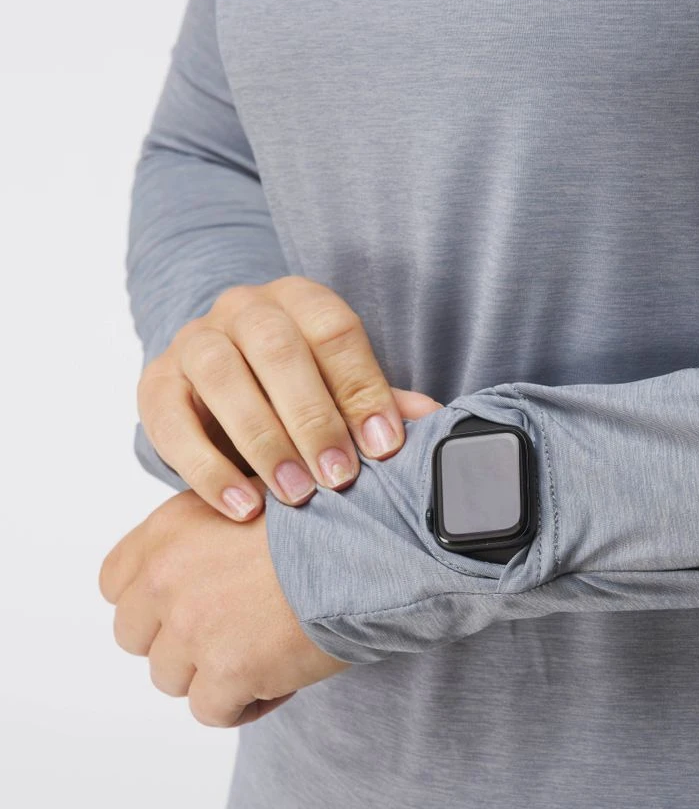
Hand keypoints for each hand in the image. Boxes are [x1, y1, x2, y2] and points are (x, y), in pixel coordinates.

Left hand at [99, 483, 347, 727]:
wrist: (372, 545)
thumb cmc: (328, 520)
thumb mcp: (250, 501)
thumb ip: (207, 536)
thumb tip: (201, 573)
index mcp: (168, 530)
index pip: (116, 584)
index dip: (153, 604)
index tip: (193, 606)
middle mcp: (167, 577)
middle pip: (136, 638)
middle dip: (180, 642)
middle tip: (234, 633)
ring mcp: (193, 626)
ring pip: (171, 678)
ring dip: (213, 674)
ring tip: (265, 655)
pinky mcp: (227, 670)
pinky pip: (212, 711)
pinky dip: (245, 704)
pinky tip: (281, 679)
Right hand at [138, 275, 442, 520]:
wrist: (225, 392)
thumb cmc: (300, 393)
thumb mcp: (341, 392)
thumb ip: (378, 403)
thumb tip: (431, 422)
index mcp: (300, 301)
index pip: (333, 330)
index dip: (361, 388)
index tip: (385, 447)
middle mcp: (244, 309)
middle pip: (276, 347)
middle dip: (312, 417)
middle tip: (338, 478)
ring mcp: (194, 341)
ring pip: (221, 376)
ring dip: (262, 441)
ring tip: (295, 496)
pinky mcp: (156, 384)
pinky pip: (170, 420)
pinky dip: (206, 469)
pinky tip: (241, 507)